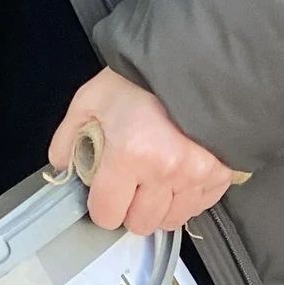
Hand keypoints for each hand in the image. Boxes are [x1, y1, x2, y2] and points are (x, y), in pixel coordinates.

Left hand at [50, 69, 240, 237]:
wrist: (194, 60)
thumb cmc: (142, 78)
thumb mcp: (92, 98)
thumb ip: (69, 136)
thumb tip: (62, 166)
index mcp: (130, 153)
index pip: (107, 213)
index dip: (101, 205)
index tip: (104, 192)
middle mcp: (165, 170)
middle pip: (139, 223)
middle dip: (130, 208)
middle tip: (130, 183)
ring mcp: (197, 175)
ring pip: (170, 220)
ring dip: (159, 207)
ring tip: (156, 179)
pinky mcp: (221, 174)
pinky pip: (198, 208)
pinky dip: (186, 199)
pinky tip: (178, 177)